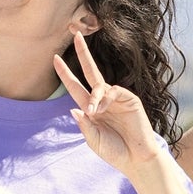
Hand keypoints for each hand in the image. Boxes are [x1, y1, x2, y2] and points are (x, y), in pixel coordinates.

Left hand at [54, 33, 164, 175]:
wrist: (137, 159)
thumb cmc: (116, 153)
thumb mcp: (94, 141)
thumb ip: (84, 126)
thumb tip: (74, 109)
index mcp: (92, 109)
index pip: (76, 87)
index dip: (65, 73)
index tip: (54, 59)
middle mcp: (103, 101)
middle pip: (91, 72)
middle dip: (83, 54)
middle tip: (76, 34)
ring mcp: (117, 99)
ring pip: (100, 86)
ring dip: (94, 97)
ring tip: (95, 113)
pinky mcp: (130, 99)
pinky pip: (114, 91)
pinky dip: (106, 98)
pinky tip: (104, 110)